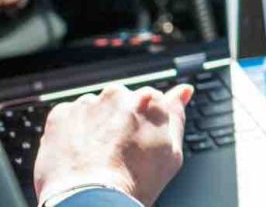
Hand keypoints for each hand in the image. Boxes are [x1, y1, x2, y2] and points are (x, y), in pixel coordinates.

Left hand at [34, 84, 193, 206]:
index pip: (150, 100)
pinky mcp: (61, 114)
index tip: (138, 141)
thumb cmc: (134, 183)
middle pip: (120, 102)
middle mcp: (119, 95)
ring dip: (95, 125)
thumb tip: (184, 91)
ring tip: (95, 156)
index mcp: (149, 101)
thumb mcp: (171, 153)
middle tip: (117, 152)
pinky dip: (72, 131)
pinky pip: (69, 116)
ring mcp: (88, 104)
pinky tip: (78, 153)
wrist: (91, 201)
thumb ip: (177, 115)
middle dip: (118, 120)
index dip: (144, 123)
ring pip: (94, 109)